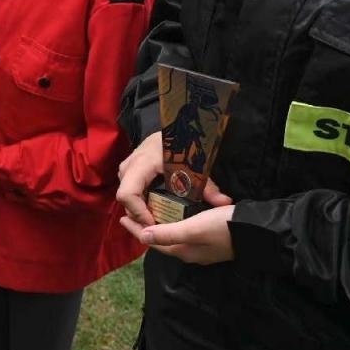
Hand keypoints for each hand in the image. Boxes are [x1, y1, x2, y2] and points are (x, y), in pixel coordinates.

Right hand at [115, 131, 237, 261]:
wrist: (179, 125)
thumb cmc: (184, 143)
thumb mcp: (196, 166)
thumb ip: (209, 187)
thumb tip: (224, 203)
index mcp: (142, 163)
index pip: (127, 194)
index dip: (138, 212)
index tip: (155, 223)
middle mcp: (130, 165)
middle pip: (125, 198)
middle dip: (139, 214)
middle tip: (158, 225)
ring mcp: (128, 166)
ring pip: (126, 194)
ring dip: (139, 208)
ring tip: (158, 217)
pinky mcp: (132, 168)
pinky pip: (130, 189)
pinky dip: (140, 200)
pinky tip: (156, 206)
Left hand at [120, 197, 235, 264]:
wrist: (256, 232)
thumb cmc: (222, 227)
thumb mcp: (192, 228)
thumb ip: (168, 234)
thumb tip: (142, 237)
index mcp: (183, 251)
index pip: (153, 242)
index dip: (136, 231)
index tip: (122, 218)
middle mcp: (190, 253)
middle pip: (161, 241)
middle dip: (145, 229)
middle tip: (131, 215)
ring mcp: (202, 249)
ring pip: (173, 238)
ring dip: (159, 228)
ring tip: (148, 215)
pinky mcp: (211, 241)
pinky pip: (184, 234)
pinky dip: (173, 226)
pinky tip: (174, 217)